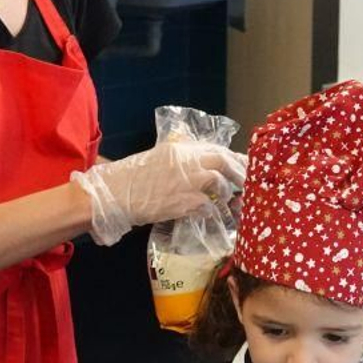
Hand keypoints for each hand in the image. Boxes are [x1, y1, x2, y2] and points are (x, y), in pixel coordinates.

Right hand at [71, 141, 246, 244]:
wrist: (114, 194)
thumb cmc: (130, 178)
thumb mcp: (156, 158)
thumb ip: (178, 157)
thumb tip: (195, 161)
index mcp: (179, 149)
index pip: (214, 148)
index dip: (232, 157)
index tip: (242, 164)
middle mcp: (186, 161)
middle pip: (223, 160)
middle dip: (239, 170)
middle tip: (249, 181)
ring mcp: (186, 182)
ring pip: (219, 182)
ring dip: (227, 192)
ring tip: (231, 200)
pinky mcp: (183, 202)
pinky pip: (207, 206)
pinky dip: (211, 210)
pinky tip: (210, 214)